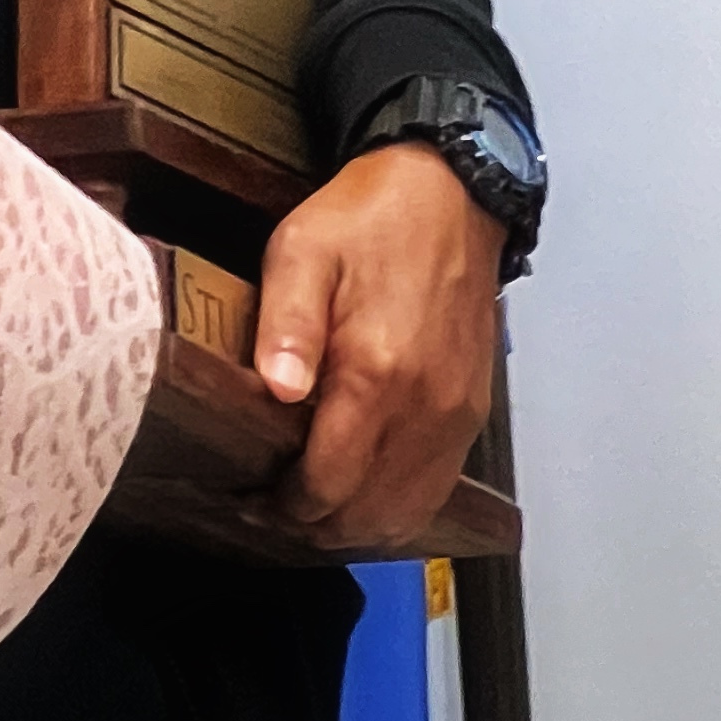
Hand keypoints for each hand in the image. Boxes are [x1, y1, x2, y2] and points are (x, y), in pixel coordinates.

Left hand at [255, 142, 502, 548]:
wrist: (449, 195)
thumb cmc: (366, 218)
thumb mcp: (304, 249)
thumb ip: (288, 323)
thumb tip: (276, 392)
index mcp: (377, 372)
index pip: (329, 481)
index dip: (286, 504)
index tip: (249, 497)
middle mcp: (425, 409)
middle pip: (368, 512)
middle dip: (315, 524)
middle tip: (268, 508)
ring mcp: (454, 417)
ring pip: (407, 513)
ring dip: (357, 525)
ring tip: (309, 508)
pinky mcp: (471, 413)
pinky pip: (435, 488)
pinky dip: (397, 507)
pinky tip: (362, 492)